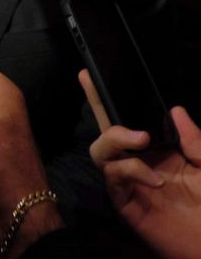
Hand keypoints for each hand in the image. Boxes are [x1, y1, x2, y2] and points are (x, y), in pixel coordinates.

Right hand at [82, 72, 200, 258]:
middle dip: (97, 107)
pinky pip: (113, 178)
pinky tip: (155, 179)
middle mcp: (138, 162)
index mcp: (157, 150)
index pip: (128, 119)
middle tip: (124, 115)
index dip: (104, 98)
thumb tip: (175, 110)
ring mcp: (128, 182)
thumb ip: (195, 140)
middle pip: (105, 129)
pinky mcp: (124, 202)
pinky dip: (131, 170)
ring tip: (140, 140)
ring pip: (99, 151)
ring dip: (114, 139)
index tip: (88, 74)